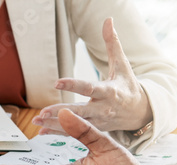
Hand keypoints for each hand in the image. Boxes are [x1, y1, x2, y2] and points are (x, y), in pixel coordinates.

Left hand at [33, 18, 152, 135]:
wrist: (140, 112)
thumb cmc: (128, 85)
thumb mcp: (122, 65)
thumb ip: (113, 44)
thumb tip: (108, 20)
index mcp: (110, 92)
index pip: (89, 88)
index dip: (73, 85)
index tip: (57, 82)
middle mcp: (103, 108)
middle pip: (80, 111)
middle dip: (61, 112)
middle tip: (42, 111)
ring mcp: (98, 122)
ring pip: (75, 125)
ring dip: (54, 124)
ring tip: (37, 120)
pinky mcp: (93, 130)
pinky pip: (73, 133)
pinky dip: (57, 132)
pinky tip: (41, 131)